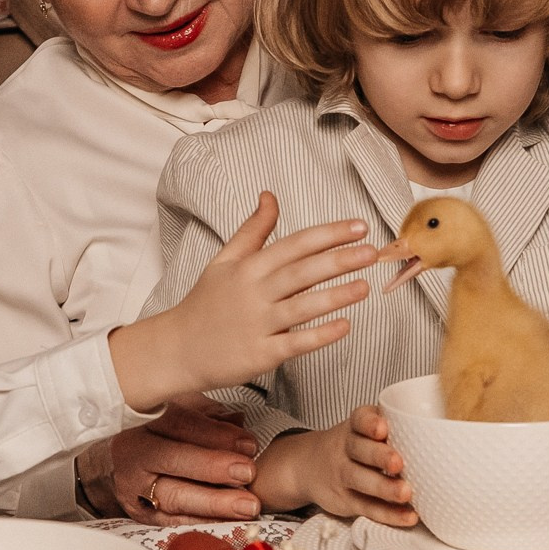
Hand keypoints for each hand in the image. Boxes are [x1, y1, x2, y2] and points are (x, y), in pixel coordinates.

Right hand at [96, 398, 260, 524]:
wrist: (107, 468)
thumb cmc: (147, 437)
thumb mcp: (171, 414)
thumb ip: (206, 417)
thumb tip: (239, 421)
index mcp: (142, 422)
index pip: (179, 425)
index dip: (215, 434)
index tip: (248, 443)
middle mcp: (134, 455)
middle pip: (172, 459)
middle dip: (213, 467)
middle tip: (247, 472)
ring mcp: (135, 489)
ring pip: (173, 496)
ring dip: (214, 503)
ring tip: (247, 506)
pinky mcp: (141, 516)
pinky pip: (173, 522)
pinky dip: (204, 522)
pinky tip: (230, 522)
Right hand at [110, 195, 376, 410]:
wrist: (176, 348)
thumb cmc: (205, 303)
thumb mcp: (224, 260)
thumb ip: (252, 230)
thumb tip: (270, 195)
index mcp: (248, 267)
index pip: (294, 244)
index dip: (328, 234)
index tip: (358, 227)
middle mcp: (253, 292)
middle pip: (302, 271)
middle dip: (339, 259)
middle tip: (371, 251)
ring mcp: (257, 324)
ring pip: (302, 306)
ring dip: (335, 296)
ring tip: (364, 286)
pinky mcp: (260, 354)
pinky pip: (295, 343)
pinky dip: (320, 335)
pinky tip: (345, 326)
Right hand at [253, 406, 416, 527]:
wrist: (309, 466)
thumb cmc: (354, 444)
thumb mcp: (363, 428)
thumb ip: (394, 428)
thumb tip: (442, 436)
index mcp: (354, 426)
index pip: (359, 420)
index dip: (370, 423)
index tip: (382, 429)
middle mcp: (346, 448)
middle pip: (359, 450)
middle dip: (379, 456)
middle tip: (398, 463)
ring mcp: (343, 475)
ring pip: (361, 480)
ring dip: (384, 488)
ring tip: (406, 493)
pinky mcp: (346, 500)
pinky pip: (366, 507)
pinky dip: (388, 514)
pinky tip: (408, 516)